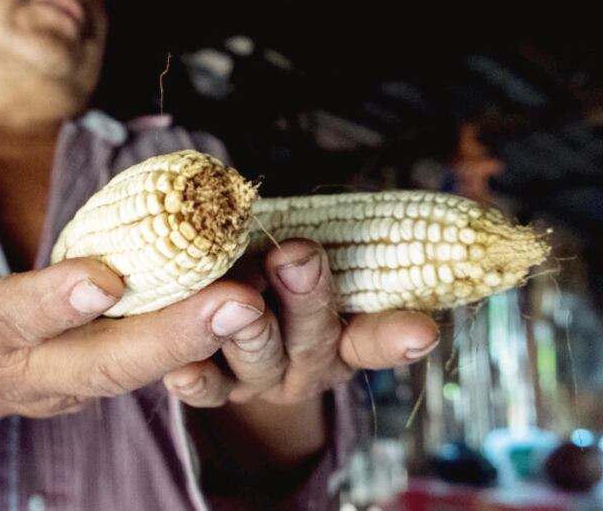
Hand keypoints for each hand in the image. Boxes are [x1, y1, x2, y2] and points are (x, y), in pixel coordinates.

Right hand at [0, 154, 277, 430]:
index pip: (18, 318)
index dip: (57, 300)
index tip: (105, 278)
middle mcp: (37, 370)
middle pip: (108, 361)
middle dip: (173, 335)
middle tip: (237, 301)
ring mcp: (79, 382)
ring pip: (147, 367)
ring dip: (206, 339)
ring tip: (261, 300)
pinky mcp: (108, 379)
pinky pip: (161, 360)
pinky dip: (206, 336)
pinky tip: (256, 298)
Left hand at [161, 239, 438, 474]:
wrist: (216, 292)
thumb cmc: (266, 252)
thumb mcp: (298, 244)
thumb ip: (308, 239)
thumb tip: (298, 214)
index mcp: (342, 331)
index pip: (373, 336)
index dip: (394, 336)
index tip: (420, 331)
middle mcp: (305, 362)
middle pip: (312, 341)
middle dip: (306, 298)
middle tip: (296, 256)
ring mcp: (257, 377)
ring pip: (258, 359)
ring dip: (248, 327)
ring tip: (239, 300)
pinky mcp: (210, 384)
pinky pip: (204, 387)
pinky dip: (196, 380)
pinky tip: (182, 373)